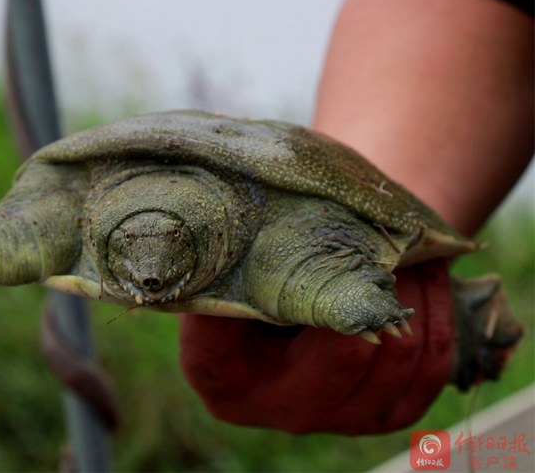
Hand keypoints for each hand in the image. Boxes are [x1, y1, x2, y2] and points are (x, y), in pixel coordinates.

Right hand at [179, 259, 454, 434]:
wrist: (312, 301)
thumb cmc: (268, 278)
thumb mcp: (240, 271)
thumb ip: (237, 266)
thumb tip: (241, 236)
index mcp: (225, 379)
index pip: (219, 344)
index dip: (242, 298)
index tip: (264, 248)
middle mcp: (281, 408)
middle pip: (342, 354)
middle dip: (369, 289)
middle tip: (374, 244)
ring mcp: (339, 418)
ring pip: (396, 356)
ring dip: (408, 293)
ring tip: (404, 250)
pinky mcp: (387, 414)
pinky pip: (431, 367)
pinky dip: (436, 313)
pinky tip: (426, 274)